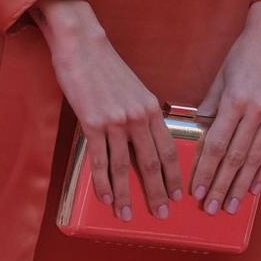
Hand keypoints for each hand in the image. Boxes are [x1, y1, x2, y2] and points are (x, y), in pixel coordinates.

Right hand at [34, 0, 179, 222]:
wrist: (83, 46)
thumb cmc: (107, 67)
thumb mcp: (135, 89)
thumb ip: (143, 114)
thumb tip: (145, 141)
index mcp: (152, 108)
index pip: (168, 149)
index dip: (173, 175)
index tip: (177, 195)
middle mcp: (138, 116)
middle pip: (151, 163)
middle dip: (157, 193)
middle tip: (161, 214)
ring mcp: (115, 121)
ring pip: (124, 167)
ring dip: (126, 195)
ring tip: (128, 215)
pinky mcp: (92, 123)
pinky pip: (99, 160)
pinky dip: (102, 182)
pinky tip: (104, 197)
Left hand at [190, 1, 260, 214]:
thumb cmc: (244, 52)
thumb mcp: (220, 76)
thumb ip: (210, 106)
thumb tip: (198, 131)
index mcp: (235, 100)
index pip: (216, 145)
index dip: (206, 171)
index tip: (196, 191)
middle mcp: (257, 110)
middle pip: (235, 158)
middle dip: (221, 186)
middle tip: (210, 208)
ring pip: (256, 159)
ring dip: (241, 186)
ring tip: (230, 205)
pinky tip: (255, 188)